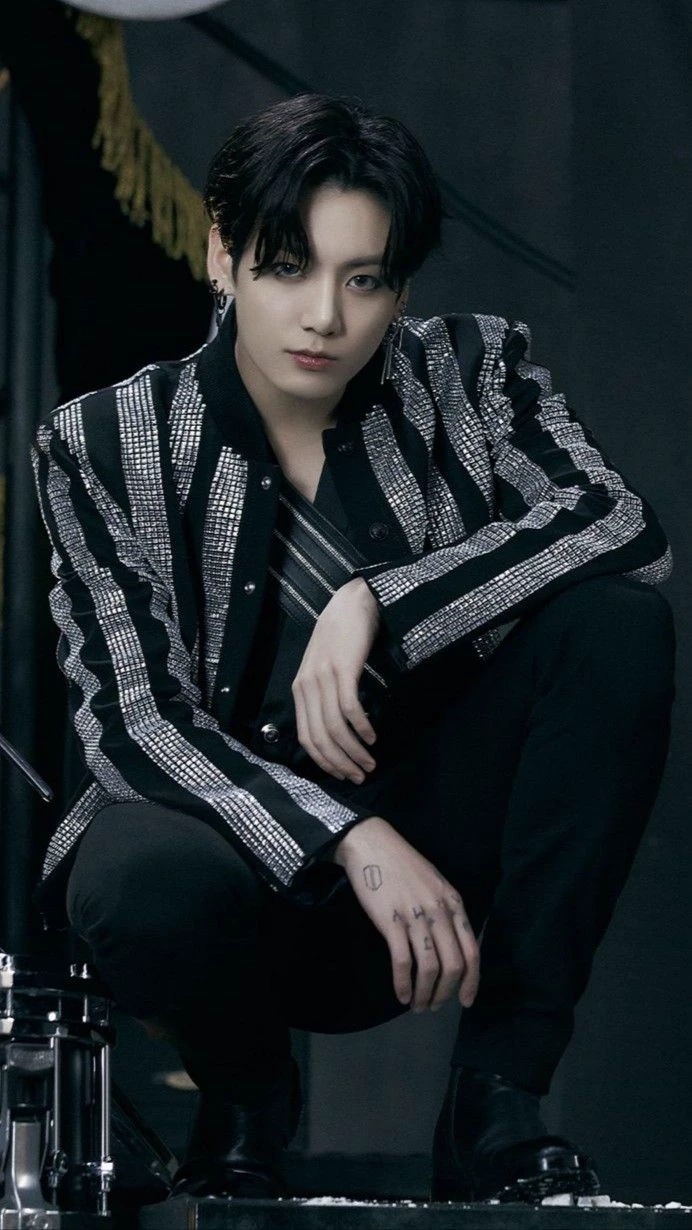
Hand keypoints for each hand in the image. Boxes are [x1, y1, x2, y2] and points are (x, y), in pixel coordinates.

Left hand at [292, 577, 380, 782]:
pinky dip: (361, 727)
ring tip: (370, 761)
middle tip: (361, 775)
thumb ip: (323, 696)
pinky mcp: (343, 669)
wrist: (353, 603)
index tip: (344, 775)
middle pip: (320, 738)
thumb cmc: (342, 638)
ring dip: (354, 750)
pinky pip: (350, 708)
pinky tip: (372, 736)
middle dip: (341, 763)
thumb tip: (335, 732)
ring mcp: (324, 677)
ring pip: (335, 728)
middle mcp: (307, 685)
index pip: (306, 738)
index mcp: (300, 689)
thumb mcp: (324, 668)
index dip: (325, 762)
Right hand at [331, 816, 479, 1011]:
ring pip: (430, 967)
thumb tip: (453, 946)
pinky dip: (403, 983)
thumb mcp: (436, 884)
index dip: (471, 981)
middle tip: (434, 1006)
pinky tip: (401, 995)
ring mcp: (416, 916)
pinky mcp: (390, 920)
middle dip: (446, 993)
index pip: (472, 950)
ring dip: (425, 993)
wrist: (372, 844)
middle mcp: (440, 911)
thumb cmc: (403, 865)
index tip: (465, 1001)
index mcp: (454, 903)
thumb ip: (447, 912)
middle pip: (453, 964)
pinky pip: (402, 961)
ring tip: (418, 1006)